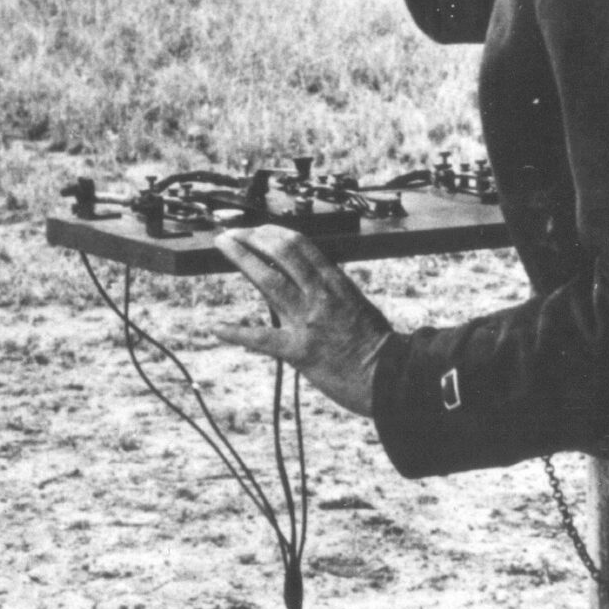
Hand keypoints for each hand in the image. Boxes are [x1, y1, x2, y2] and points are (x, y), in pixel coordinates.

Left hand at [211, 225, 392, 417]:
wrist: (390, 379)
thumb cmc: (375, 344)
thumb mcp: (355, 304)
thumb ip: (329, 290)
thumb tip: (302, 276)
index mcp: (336, 282)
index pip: (300, 245)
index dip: (273, 232)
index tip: (256, 229)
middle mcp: (320, 295)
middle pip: (281, 253)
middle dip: (252, 238)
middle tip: (231, 234)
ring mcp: (308, 321)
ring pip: (269, 281)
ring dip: (242, 259)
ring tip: (223, 246)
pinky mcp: (300, 351)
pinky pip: (263, 339)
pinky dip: (238, 333)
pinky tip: (218, 329)